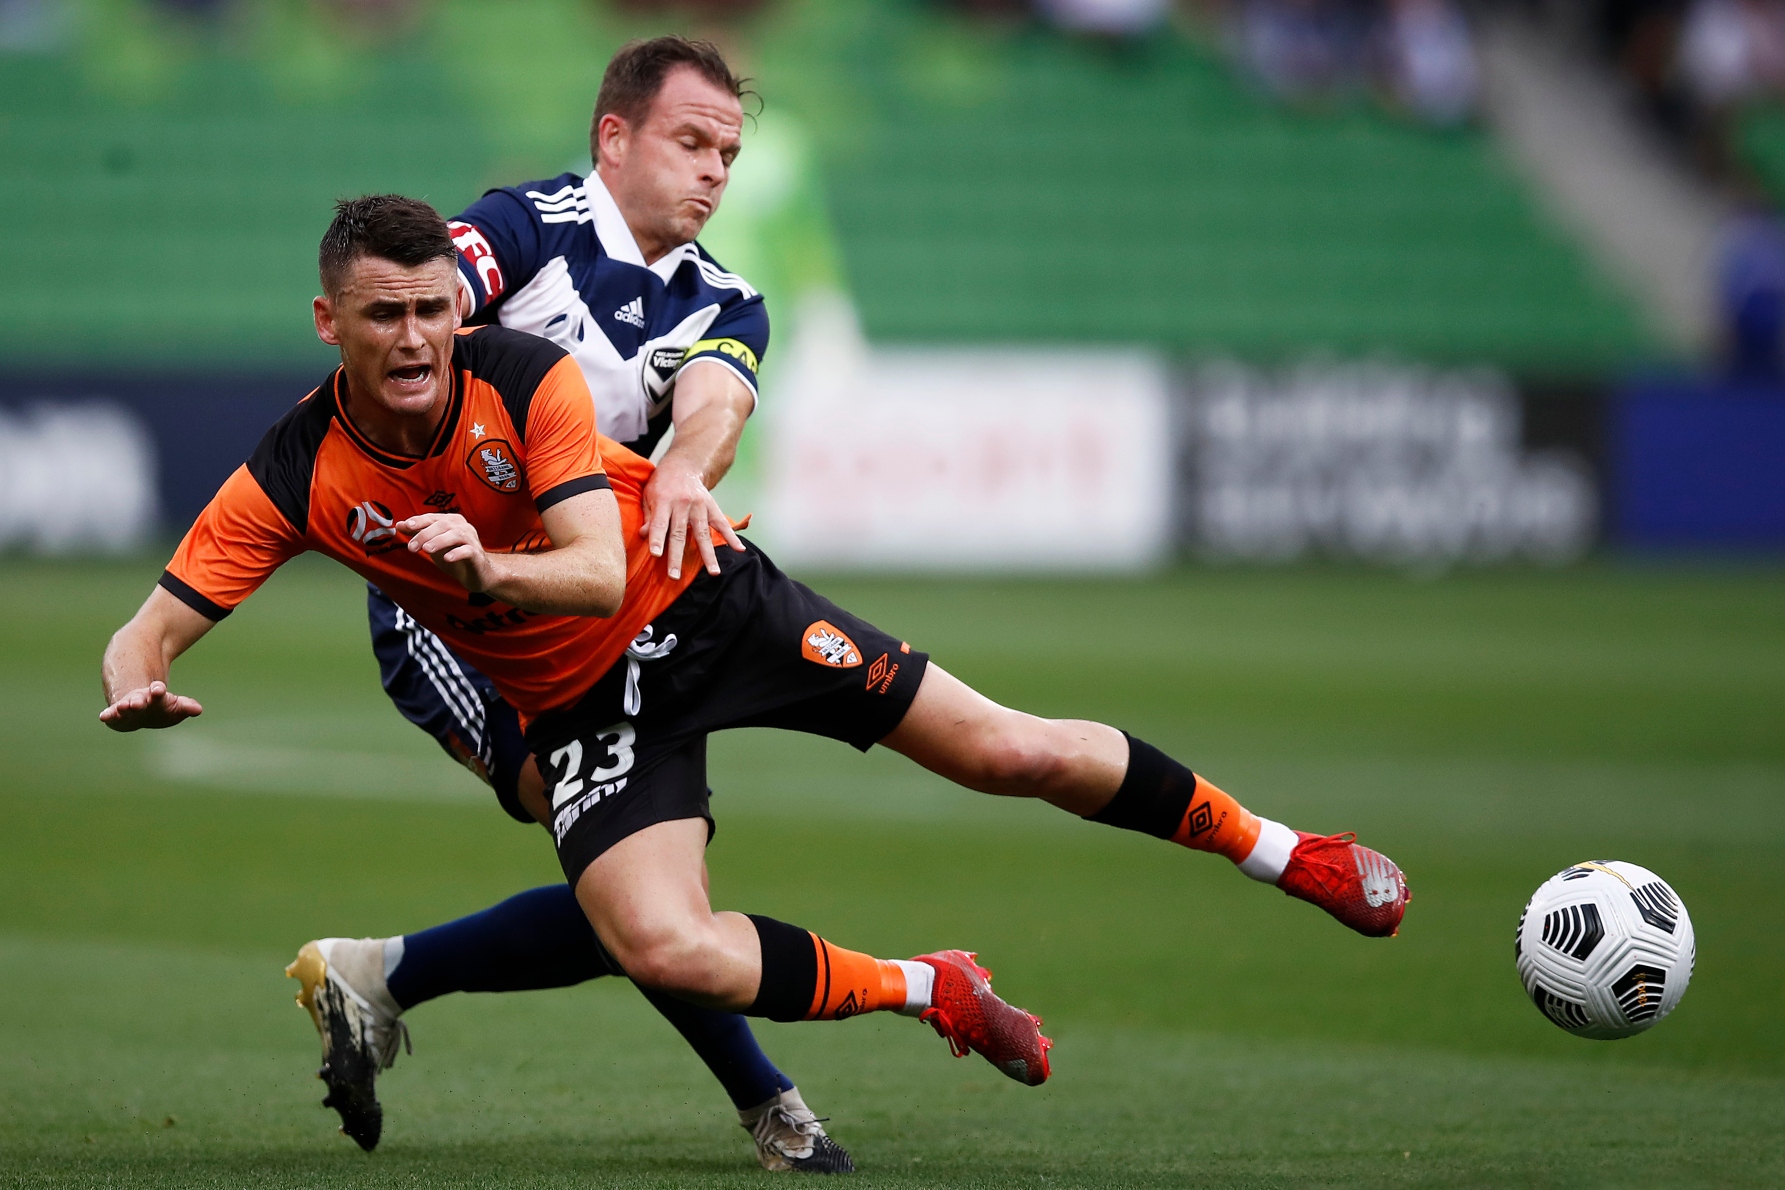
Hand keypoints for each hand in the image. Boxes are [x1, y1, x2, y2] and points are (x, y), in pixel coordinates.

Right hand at [99, 680, 202, 731]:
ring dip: (124, 707)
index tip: (158, 688)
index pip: (158, 692)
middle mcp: (140, 700)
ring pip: (125, 706)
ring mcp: (127, 706)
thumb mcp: (174, 705)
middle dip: (139, 700)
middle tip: (138, 703)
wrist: (137, 706)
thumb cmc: (159, 706)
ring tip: (123, 707)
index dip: (158, 690)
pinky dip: (109, 715)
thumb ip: (186, 707)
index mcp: (156, 696)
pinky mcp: (116, 715)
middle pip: (139, 699)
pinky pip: (112, 715)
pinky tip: (103, 717)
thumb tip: (198, 710)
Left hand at [401, 512, 500, 593]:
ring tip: (426, 550)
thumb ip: (418, 533)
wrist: (477, 573)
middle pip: (442, 525)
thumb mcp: (433, 543)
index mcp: (451, 521)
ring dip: (439, 541)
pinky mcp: (477, 554)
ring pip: (455, 535)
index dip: (419, 521)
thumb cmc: (453, 554)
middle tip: (411, 548)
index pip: (432, 518)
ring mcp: (471, 540)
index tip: (405, 526)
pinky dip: (457, 553)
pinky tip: (447, 558)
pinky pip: (468, 551)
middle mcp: (463, 527)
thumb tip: (399, 525)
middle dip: (425, 535)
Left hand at [641, 460, 743, 580]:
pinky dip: (732, 537)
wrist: (684, 465)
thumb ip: (648, 516)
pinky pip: (722, 524)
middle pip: (679, 533)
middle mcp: (683, 503)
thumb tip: (645, 536)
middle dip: (677, 556)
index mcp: (664, 500)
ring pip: (703, 533)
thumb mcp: (649, 495)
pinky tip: (739, 549)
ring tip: (714, 572)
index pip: (659, 523)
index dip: (657, 539)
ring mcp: (700, 506)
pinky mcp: (712, 507)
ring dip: (708, 555)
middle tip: (675, 576)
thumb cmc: (661, 483)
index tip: (656, 555)